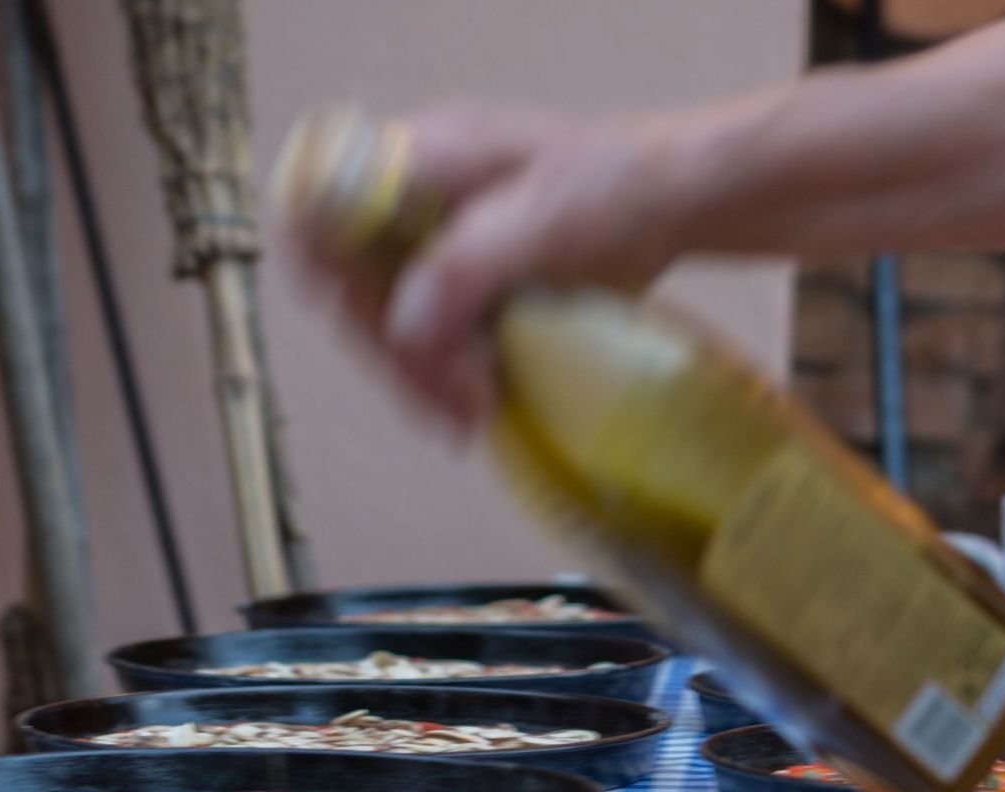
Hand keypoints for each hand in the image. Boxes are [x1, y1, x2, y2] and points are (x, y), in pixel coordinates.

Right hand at [289, 103, 691, 432]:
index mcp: (423, 158)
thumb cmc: (621, 185)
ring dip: (417, 376)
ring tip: (468, 420)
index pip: (324, 205)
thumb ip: (469, 264)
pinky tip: (473, 410)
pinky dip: (442, 377)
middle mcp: (415, 197)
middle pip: (355, 280)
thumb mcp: (546, 218)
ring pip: (389, 319)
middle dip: (395, 349)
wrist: (679, 200)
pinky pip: (428, 336)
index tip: (375, 331)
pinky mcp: (465, 284)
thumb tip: (403, 326)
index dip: (329, 268)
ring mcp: (437, 242)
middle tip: (452, 403)